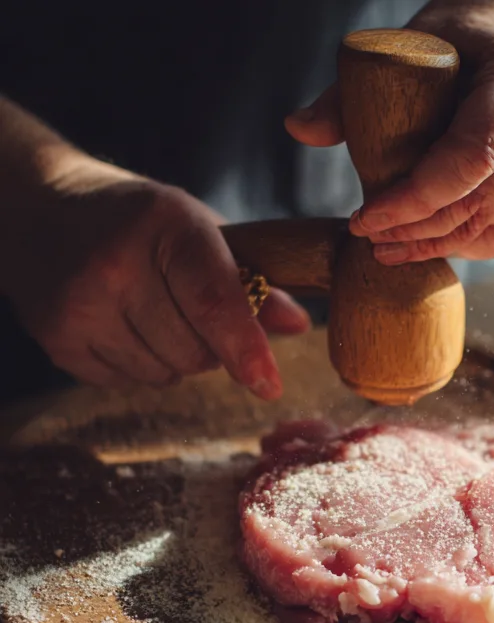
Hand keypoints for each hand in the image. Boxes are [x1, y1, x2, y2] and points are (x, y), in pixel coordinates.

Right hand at [4, 159, 308, 395]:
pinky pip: (126, 383)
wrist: (39, 208)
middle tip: (195, 314)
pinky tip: (123, 324)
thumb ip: (253, 277)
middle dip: (212, 348)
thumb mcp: (199, 229)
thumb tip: (296, 324)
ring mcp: (80, 303)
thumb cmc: (139, 221)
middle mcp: (116, 262)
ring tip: (155, 314)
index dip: (245, 348)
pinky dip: (138, 365)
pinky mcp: (56, 337)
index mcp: (166, 224)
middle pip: (195, 352)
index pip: (214, 302)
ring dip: (175, 359)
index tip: (269, 385)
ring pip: (163, 374)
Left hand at [285, 0, 493, 263]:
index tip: (365, 216)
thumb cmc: (490, 32)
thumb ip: (362, 87)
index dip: (413, 199)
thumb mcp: (429, 37)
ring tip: (395, 246)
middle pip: (479, 204)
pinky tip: (440, 245)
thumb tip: (298, 129)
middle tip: (371, 238)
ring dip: (442, 243)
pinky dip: (477, 244)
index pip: (469, 159)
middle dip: (417, 229)